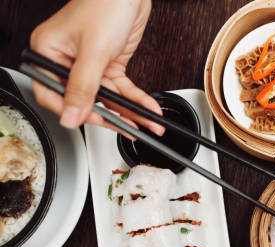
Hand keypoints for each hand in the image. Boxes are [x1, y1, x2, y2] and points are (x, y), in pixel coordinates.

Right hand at [30, 0, 163, 134]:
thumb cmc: (104, 4)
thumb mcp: (94, 51)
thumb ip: (83, 87)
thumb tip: (72, 116)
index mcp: (47, 52)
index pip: (52, 95)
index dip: (72, 112)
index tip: (92, 122)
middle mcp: (65, 60)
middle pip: (84, 100)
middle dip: (110, 116)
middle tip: (127, 129)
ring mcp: (89, 63)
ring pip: (107, 97)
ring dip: (129, 112)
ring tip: (146, 124)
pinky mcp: (109, 63)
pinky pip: (121, 88)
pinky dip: (136, 99)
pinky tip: (148, 109)